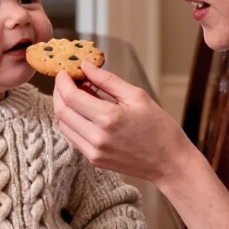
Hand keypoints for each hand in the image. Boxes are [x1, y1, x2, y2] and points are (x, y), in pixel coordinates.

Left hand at [53, 61, 190, 183]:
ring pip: (63, 126)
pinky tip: (82, 112)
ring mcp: (93, 152)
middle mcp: (97, 137)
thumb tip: (85, 65)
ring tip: (75, 94)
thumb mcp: (136, 96)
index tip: (64, 71)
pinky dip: (71, 122)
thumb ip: (107, 80)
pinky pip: (72, 137)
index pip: (71, 97)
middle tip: (66, 80)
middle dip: (59, 92)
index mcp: (109, 118)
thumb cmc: (159, 127)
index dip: (63, 81)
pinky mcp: (94, 160)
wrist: (170, 162)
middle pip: (62, 111)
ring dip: (63, 107)